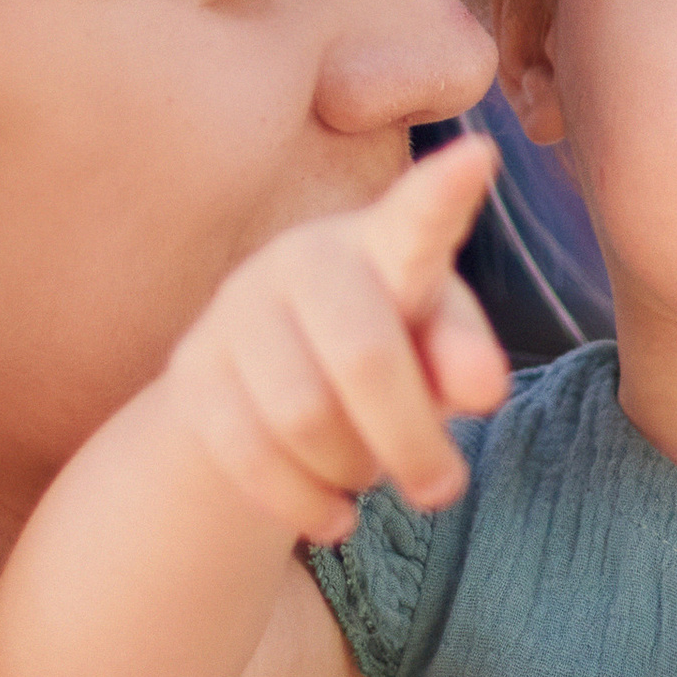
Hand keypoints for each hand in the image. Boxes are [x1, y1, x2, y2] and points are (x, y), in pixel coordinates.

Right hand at [161, 133, 510, 544]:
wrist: (268, 383)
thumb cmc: (385, 349)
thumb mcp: (434, 349)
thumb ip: (461, 356)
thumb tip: (483, 387)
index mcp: (382, 242)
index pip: (417, 220)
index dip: (445, 193)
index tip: (478, 157)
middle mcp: (302, 260)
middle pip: (364, 357)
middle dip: (412, 439)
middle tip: (445, 488)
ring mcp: (237, 311)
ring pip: (301, 416)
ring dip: (353, 468)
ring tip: (371, 475)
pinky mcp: (193, 373)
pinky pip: (247, 455)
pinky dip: (303, 502)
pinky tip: (334, 519)